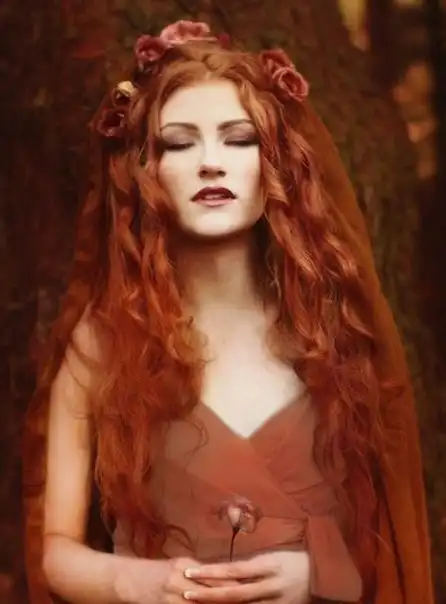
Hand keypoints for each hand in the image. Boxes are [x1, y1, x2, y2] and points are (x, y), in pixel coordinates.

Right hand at [115, 556, 240, 603]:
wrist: (126, 580)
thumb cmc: (155, 573)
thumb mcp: (178, 566)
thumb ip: (200, 572)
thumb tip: (226, 577)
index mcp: (187, 565)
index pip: (218, 576)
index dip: (236, 586)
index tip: (254, 592)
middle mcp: (180, 578)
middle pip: (212, 593)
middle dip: (231, 600)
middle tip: (251, 603)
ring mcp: (171, 595)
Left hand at [182, 550, 310, 603]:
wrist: (322, 576)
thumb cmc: (293, 560)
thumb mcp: (271, 556)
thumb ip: (249, 564)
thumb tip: (222, 568)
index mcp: (268, 565)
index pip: (233, 569)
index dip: (211, 571)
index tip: (190, 572)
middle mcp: (270, 585)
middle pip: (234, 593)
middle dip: (208, 595)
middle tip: (185, 592)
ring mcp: (275, 603)